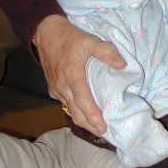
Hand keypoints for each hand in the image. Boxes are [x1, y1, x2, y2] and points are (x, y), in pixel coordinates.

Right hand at [34, 15, 125, 134]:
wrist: (46, 34)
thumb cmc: (69, 37)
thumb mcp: (89, 40)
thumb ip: (106, 51)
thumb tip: (122, 64)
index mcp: (71, 74)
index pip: (82, 99)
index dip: (92, 115)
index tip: (103, 127)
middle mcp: (62, 86)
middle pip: (76, 112)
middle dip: (90, 126)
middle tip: (106, 134)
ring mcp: (56, 89)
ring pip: (70, 111)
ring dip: (84, 121)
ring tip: (99, 129)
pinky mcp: (53, 90)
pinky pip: (65, 104)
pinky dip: (76, 112)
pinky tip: (87, 114)